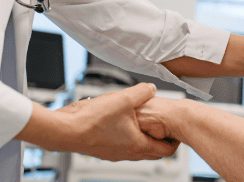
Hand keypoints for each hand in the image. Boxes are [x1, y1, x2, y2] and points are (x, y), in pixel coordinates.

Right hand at [59, 83, 177, 160]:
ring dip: (143, 136)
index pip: (166, 150)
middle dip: (161, 139)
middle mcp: (127, 153)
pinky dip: (127, 135)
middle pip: (152, 151)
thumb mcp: (125, 99)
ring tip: (144, 121)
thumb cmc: (93, 120)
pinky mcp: (103, 148)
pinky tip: (120, 120)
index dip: (175, 140)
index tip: (177, 130)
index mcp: (138, 145)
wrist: (66, 130)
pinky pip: (122, 144)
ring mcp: (114, 153)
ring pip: (136, 148)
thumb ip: (143, 92)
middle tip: (165, 127)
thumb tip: (151, 89)